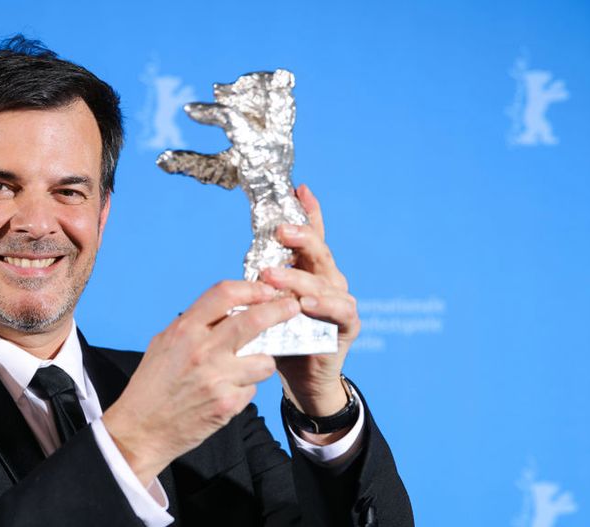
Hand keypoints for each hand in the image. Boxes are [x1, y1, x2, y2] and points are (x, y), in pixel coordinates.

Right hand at [103, 280, 301, 485]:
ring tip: (251, 366)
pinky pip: (252, 389)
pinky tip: (227, 393)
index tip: (266, 290)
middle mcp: (203, 350)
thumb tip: (225, 310)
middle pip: (254, 320)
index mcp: (185, 330)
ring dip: (264, 361)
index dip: (252, 288)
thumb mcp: (164, 343)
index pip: (225, 294)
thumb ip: (194, 325)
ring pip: (264, 360)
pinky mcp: (227, 404)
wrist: (141, 428)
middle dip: (280, 310)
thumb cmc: (152, 385)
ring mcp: (217, 378)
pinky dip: (245, 389)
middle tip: (292, 307)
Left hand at [263, 184, 359, 424]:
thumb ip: (261, 282)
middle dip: (301, 237)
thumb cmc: (280, 337)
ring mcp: (341, 301)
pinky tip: (304, 304)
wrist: (299, 380)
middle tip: (281, 231)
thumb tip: (241, 262)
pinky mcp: (348, 325)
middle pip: (319, 250)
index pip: (310, 235)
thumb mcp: (266, 305)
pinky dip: (322, 305)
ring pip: (324, 281)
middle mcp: (328, 279)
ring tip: (272, 276)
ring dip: (297, 278)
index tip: (299, 188)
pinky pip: (340, 310)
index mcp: (309, 269)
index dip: (308, 211)